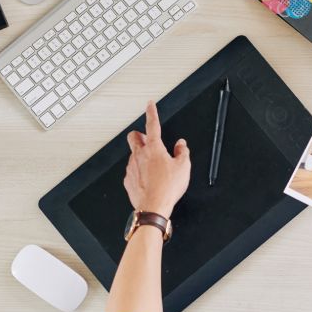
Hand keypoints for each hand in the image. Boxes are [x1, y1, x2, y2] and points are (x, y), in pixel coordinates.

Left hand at [123, 101, 190, 218]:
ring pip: (133, 154)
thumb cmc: (168, 187)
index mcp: (154, 148)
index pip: (152, 124)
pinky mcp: (128, 179)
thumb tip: (181, 145)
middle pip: (133, 136)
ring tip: (154, 167)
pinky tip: (148, 179)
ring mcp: (131, 167)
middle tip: (148, 139)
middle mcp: (139, 155)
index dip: (151, 112)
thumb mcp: (184, 167)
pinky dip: (139, 170)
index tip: (150, 105)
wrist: (153, 207)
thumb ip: (183, 152)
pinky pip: (132, 170)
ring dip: (141, 155)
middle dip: (139, 134)